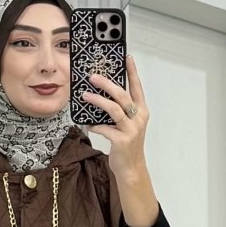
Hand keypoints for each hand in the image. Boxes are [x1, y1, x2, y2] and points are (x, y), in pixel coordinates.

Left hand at [80, 54, 148, 177]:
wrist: (131, 168)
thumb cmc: (127, 144)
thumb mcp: (127, 125)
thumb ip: (119, 111)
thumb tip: (100, 95)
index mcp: (141, 111)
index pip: (137, 87)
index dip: (132, 72)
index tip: (127, 58)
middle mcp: (138, 118)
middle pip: (123, 95)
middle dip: (107, 84)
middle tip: (93, 77)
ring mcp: (131, 130)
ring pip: (113, 109)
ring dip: (97, 101)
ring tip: (85, 95)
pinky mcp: (121, 141)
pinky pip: (104, 128)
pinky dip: (94, 125)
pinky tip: (88, 124)